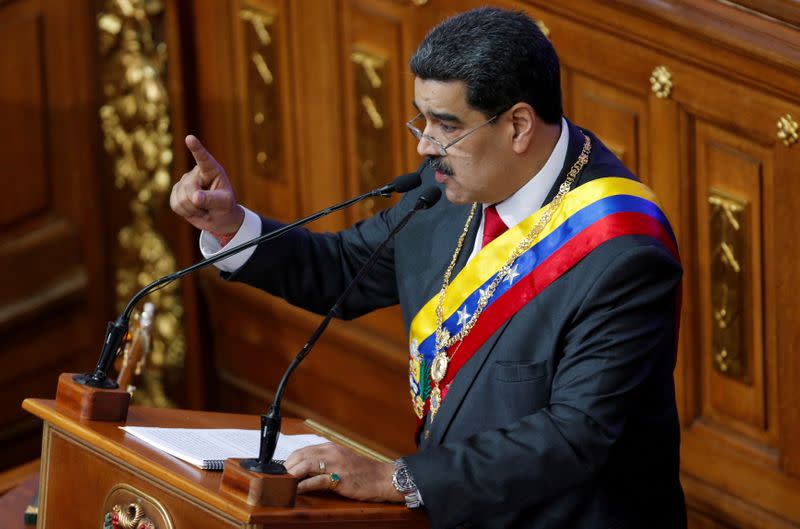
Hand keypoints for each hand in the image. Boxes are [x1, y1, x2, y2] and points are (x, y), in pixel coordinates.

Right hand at [170, 135, 243, 233]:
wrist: (219, 218)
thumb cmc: (225, 206)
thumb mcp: (224, 203)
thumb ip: (212, 199)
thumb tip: (195, 197)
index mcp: (211, 170)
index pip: (203, 159)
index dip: (196, 148)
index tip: (190, 138)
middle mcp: (196, 173)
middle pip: (188, 187)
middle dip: (197, 202)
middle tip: (210, 207)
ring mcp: (184, 182)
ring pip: (181, 198)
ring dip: (193, 209)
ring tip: (204, 208)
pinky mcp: (176, 193)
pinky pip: (175, 204)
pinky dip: (186, 212)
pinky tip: (194, 210)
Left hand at [284, 442, 403, 502]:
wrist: (382, 478)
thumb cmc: (361, 472)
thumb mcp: (340, 461)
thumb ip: (323, 463)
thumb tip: (302, 471)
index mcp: (329, 447)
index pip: (302, 451)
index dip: (289, 462)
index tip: (281, 473)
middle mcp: (331, 452)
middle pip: (300, 456)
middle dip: (286, 468)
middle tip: (278, 481)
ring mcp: (336, 464)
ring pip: (306, 465)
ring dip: (291, 475)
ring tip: (283, 484)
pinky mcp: (340, 478)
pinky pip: (317, 480)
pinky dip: (303, 485)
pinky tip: (296, 491)